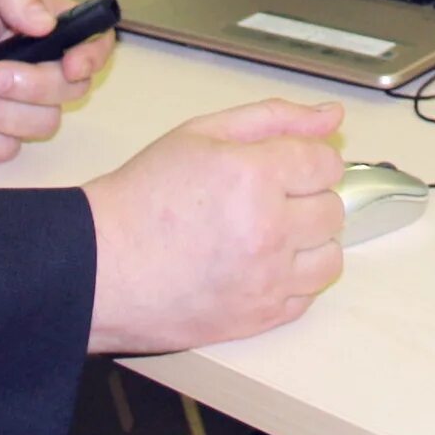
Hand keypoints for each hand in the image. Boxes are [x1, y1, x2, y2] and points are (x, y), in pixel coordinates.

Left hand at [0, 0, 116, 162]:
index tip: (72, 64)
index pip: (91, 40)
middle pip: (71, 89)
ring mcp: (9, 106)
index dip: (92, 55)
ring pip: (41, 125)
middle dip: (33, 86)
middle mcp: (31, 66)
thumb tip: (48, 21)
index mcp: (34, 25)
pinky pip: (1, 151)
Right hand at [84, 98, 348, 353]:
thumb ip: (273, 118)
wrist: (101, 264)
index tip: (281, 167)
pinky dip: (291, 281)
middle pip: (332, 209)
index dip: (306, 160)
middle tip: (266, 199)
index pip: (326, 163)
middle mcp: (269, 230)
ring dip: (308, 243)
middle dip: (307, 199)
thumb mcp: (202, 133)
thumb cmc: (145, 194)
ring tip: (268, 236)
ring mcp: (267, 280)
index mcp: (256, 175)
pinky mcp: (259, 318)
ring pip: (330, 257)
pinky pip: (307, 297)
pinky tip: (257, 266)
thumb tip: (332, 117)